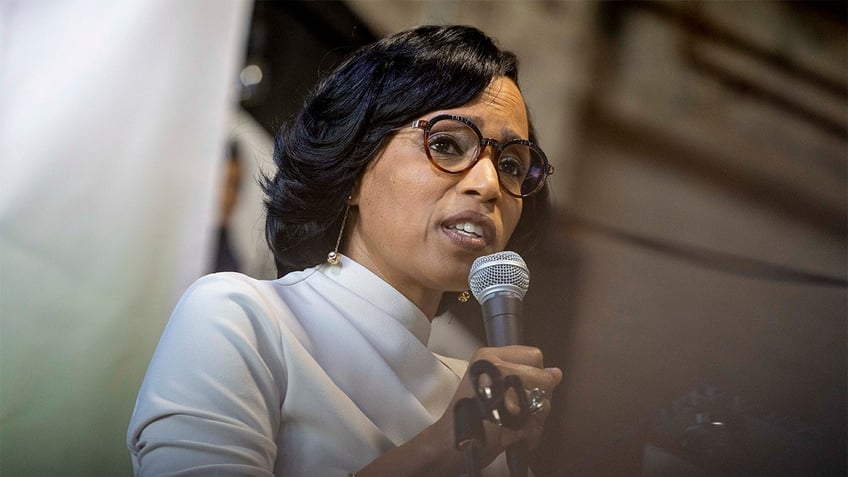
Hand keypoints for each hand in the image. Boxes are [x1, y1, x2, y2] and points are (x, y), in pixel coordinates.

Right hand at [441, 345, 562, 469]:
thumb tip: (557, 373)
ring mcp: (501, 392)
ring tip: (514, 422)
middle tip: (519, 408)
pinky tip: (514, 434)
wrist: (448, 442)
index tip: (522, 386)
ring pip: (542, 402)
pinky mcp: (507, 417)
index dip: (535, 373)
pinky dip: (530, 434)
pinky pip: (537, 424)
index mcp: (488, 357)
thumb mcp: (488, 380)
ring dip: (534, 418)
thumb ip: (523, 372)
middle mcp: (494, 370)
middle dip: (539, 397)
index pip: (534, 356)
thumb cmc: (467, 414)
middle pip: (542, 378)